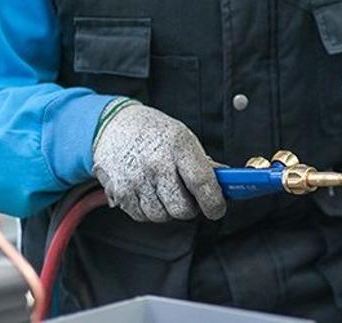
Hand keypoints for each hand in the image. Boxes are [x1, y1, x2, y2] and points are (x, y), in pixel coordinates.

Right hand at [91, 100, 226, 222]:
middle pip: (181, 208)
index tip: (217, 209)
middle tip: (189, 199)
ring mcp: (136, 179)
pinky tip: (149, 193)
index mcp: (179, 147)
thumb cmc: (155, 132)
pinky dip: (149, 211)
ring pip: (161, 216)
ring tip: (166, 192)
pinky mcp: (119, 191)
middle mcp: (157, 163)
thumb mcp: (184, 138)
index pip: (202, 183)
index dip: (213, 202)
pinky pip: (141, 216)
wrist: (115, 124)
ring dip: (168, 210)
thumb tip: (226, 184)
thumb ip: (203, 163)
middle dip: (190, 209)